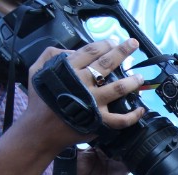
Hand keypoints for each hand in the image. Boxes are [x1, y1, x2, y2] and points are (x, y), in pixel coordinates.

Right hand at [26, 39, 145, 149]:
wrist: (41, 130)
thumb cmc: (40, 101)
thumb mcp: (36, 71)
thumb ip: (51, 56)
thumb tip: (71, 51)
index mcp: (68, 70)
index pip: (90, 51)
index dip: (104, 44)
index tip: (114, 41)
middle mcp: (83, 84)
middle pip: (107, 64)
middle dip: (122, 52)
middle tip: (133, 44)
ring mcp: (93, 102)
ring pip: (118, 88)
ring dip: (132, 81)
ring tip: (140, 77)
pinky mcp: (99, 121)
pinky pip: (121, 119)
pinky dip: (133, 115)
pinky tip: (141, 109)